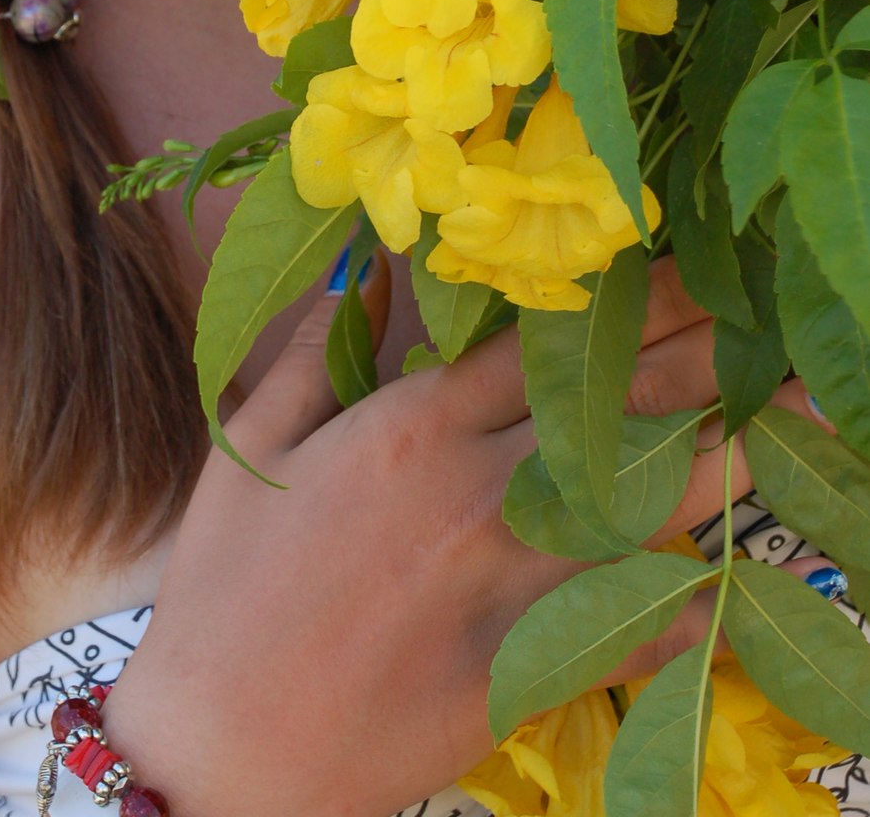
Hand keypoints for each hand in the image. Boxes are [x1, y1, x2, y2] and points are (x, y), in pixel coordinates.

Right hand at [104, 257, 798, 816]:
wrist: (226, 747)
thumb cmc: (225, 587)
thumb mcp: (251, 444)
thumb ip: (316, 349)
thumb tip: (363, 262)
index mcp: (412, 428)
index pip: (545, 342)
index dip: (628, 300)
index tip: (689, 267)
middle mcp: (477, 494)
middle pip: (615, 410)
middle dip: (702, 358)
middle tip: (763, 326)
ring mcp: (509, 586)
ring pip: (646, 508)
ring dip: (722, 460)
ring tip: (784, 421)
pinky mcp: (525, 669)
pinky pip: (631, 631)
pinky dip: (688, 604)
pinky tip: (731, 572)